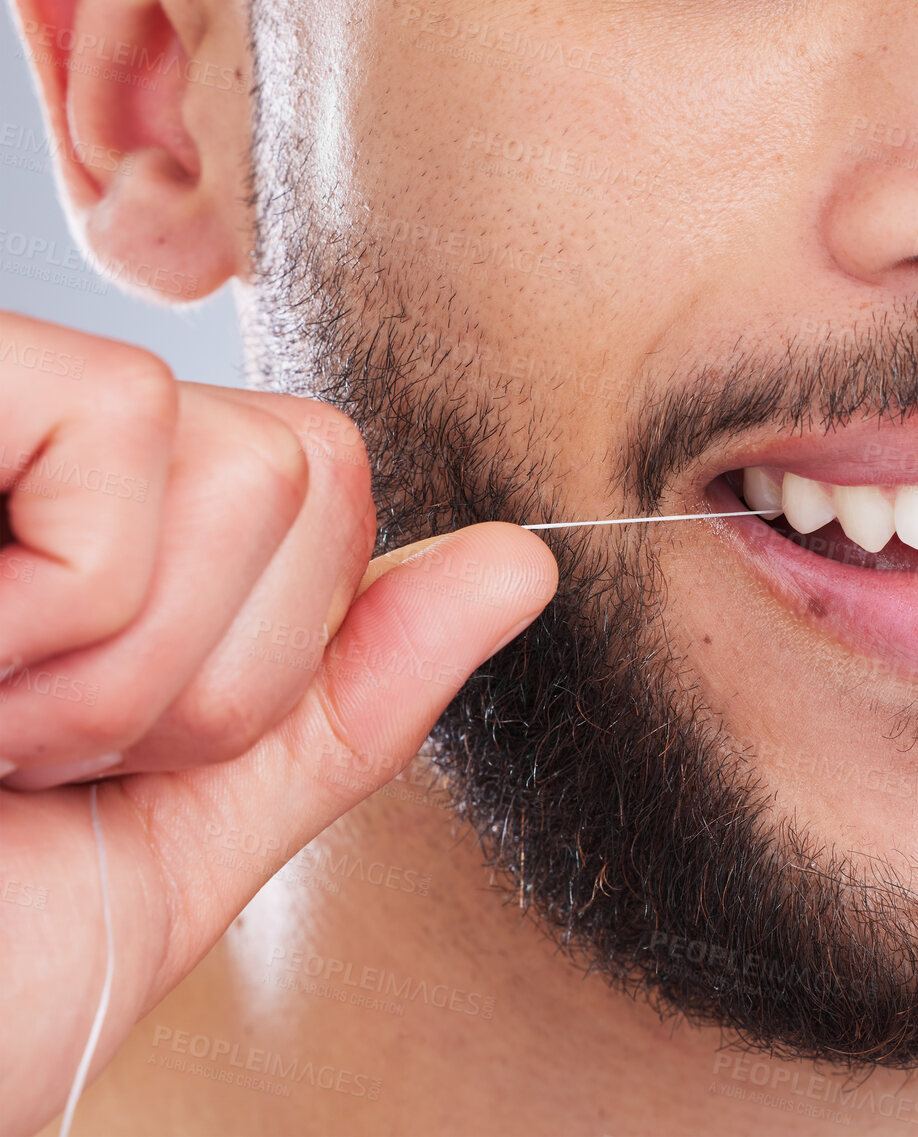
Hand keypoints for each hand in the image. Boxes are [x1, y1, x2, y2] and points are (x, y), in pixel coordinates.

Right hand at [0, 312, 557, 1132]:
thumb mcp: (186, 831)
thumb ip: (347, 699)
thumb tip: (523, 565)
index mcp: (97, 536)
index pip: (323, 473)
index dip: (268, 646)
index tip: (113, 750)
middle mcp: (26, 452)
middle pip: (308, 464)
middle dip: (203, 673)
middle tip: (33, 751)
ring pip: (247, 459)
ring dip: (122, 665)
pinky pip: (124, 423)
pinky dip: (63, 607)